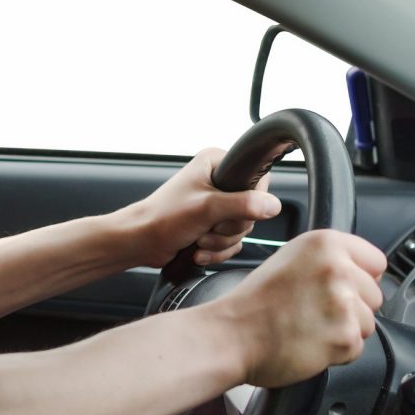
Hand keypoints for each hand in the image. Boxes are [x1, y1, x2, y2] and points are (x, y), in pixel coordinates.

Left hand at [130, 148, 281, 267]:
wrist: (141, 242)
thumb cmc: (163, 218)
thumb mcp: (207, 208)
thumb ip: (242, 204)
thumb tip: (273, 206)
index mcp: (216, 163)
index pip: (258, 179)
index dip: (251, 200)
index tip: (229, 210)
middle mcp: (218, 181)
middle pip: (252, 209)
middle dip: (228, 227)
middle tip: (206, 227)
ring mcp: (216, 205)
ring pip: (242, 229)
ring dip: (220, 241)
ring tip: (198, 239)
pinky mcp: (212, 225)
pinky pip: (232, 242)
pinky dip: (217, 251)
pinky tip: (198, 251)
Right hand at [215, 229, 385, 387]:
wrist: (230, 336)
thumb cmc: (252, 304)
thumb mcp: (288, 261)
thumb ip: (326, 260)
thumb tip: (358, 273)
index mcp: (323, 243)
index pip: (376, 261)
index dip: (359, 278)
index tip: (339, 288)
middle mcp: (337, 269)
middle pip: (374, 295)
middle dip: (351, 307)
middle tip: (312, 310)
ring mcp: (343, 303)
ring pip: (367, 323)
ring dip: (342, 330)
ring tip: (307, 326)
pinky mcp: (344, 337)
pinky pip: (356, 348)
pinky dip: (336, 352)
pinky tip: (308, 342)